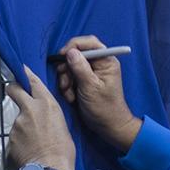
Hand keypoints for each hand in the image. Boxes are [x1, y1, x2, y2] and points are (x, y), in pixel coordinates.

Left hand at [5, 66, 77, 169]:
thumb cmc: (63, 151)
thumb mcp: (63, 126)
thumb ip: (50, 116)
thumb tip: (44, 118)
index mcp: (47, 104)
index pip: (32, 81)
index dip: (25, 74)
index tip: (21, 69)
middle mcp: (29, 109)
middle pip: (14, 90)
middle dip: (13, 89)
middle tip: (15, 93)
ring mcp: (17, 123)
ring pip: (17, 119)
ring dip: (23, 127)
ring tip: (34, 142)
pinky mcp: (10, 137)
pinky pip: (15, 137)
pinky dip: (20, 142)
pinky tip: (29, 151)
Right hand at [54, 34, 142, 153]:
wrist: (108, 126)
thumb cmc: (104, 108)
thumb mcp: (90, 87)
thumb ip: (80, 68)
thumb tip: (70, 51)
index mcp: (106, 61)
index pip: (89, 43)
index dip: (73, 46)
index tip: (61, 56)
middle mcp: (99, 63)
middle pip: (76, 54)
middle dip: (67, 69)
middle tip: (65, 83)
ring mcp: (91, 72)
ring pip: (70, 66)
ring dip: (66, 80)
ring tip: (69, 94)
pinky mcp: (84, 80)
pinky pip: (70, 77)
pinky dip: (67, 86)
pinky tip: (71, 97)